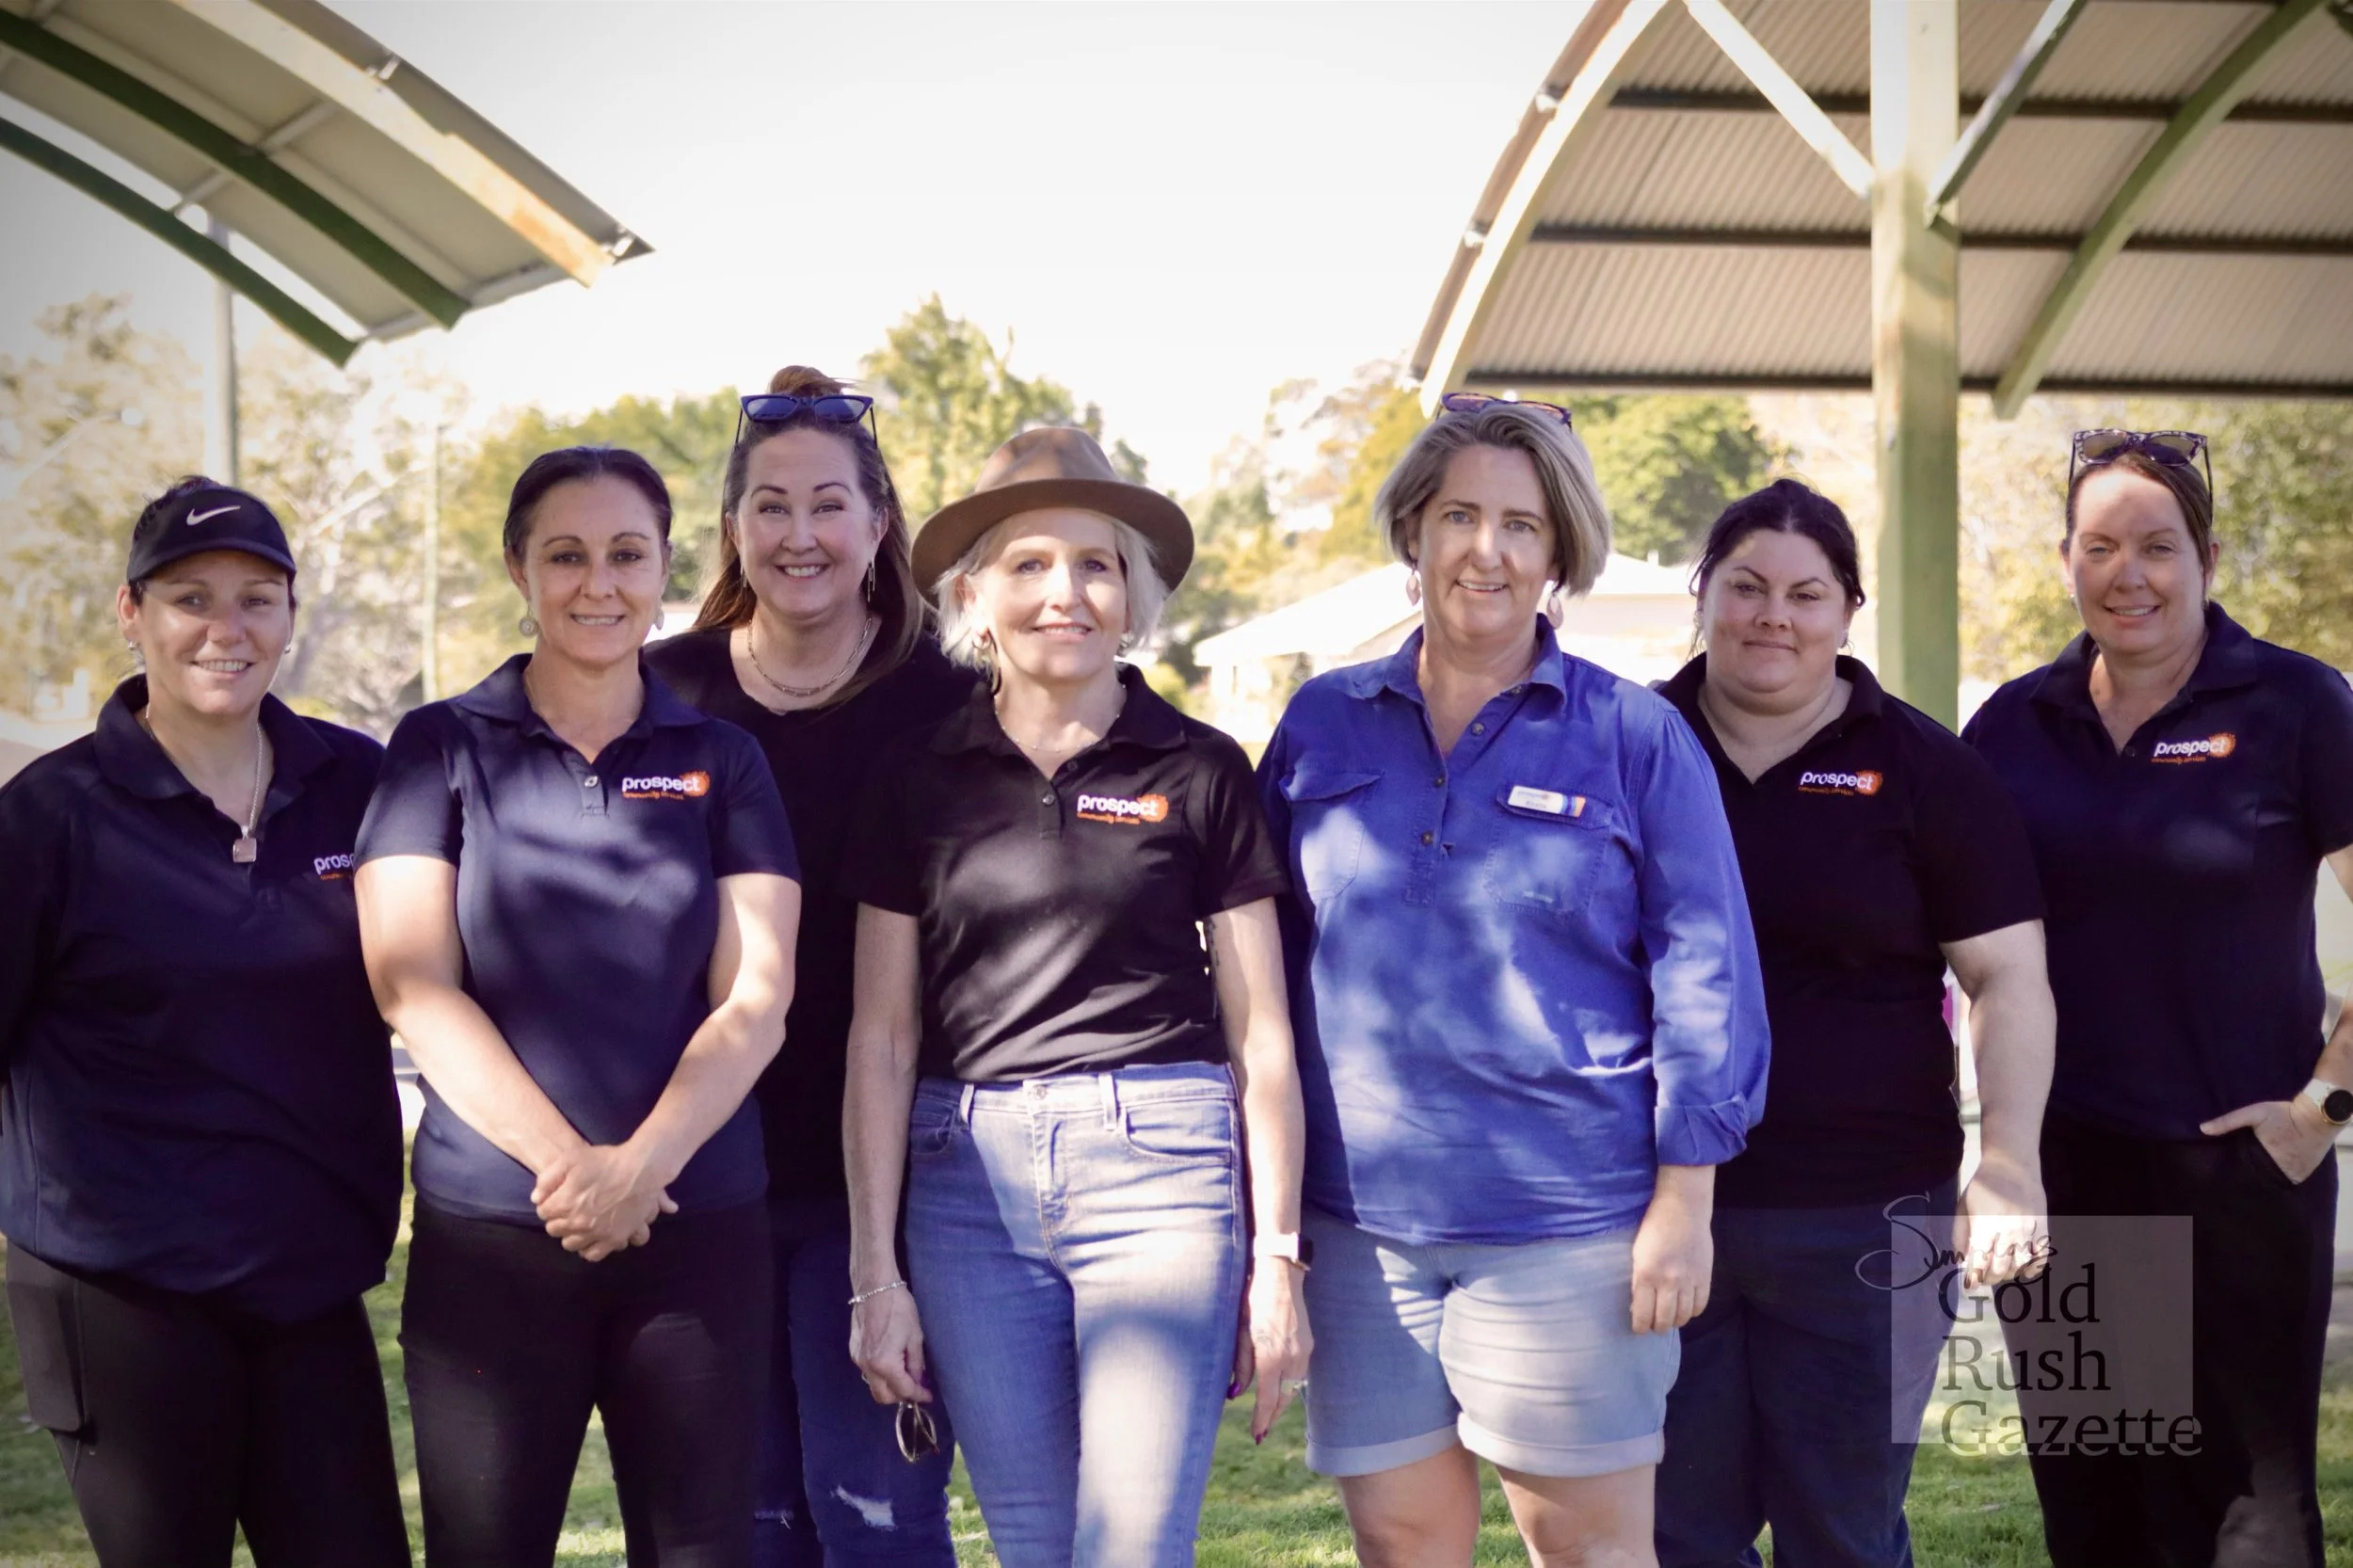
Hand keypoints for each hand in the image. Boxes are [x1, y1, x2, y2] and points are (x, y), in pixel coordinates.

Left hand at [532, 1144, 674, 1260]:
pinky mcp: (614, 1239)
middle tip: (569, 1209)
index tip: (558, 1198)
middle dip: (558, 1219)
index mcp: (564, 1203)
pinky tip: (591, 1237)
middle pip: (554, 1230)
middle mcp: (578, 1223)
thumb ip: (548, 1178)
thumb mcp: (571, 1158)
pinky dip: (588, 1248)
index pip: (543, 1212)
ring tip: (580, 1223)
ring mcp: (597, 1234)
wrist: (642, 1169)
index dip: (549, 1204)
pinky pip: (593, 1255)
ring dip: (571, 1234)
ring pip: (570, 1245)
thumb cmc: (606, 1161)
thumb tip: (536, 1199)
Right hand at [849, 1284, 930, 1405]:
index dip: (918, 1396)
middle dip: (901, 1396)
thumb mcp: (915, 1337)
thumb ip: (916, 1364)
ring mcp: (858, 1360)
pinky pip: (868, 1372)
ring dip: (890, 1386)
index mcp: (884, 1364)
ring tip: (906, 1372)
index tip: (928, 1397)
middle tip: (916, 1387)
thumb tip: (919, 1381)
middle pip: (883, 1397)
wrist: (875, 1287)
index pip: (903, 1390)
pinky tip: (893, 1361)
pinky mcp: (854, 1351)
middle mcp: (867, 1367)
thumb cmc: (899, 1308)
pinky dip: (881, 1374)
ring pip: (874, 1386)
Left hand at [1230, 1264, 1310, 1443]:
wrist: (1281, 1275)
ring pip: (1293, 1388)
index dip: (1261, 1420)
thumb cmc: (1253, 1300)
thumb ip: (1241, 1365)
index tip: (1256, 1435)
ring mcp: (1303, 1352)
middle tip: (1261, 1433)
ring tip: (1269, 1415)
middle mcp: (1291, 1358)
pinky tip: (1281, 1390)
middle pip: (1283, 1399)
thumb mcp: (1240, 1331)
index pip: (1266, 1399)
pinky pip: (1299, 1375)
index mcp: (1271, 1356)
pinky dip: (1289, 1387)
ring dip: (1281, 1403)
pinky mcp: (1308, 1345)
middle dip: (1272, 1417)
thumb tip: (1234, 1394)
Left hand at [1630, 1170, 1711, 1333]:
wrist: (1683, 1209)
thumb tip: (1638, 1307)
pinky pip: (1701, 1305)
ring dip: (1675, 1321)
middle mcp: (1668, 1281)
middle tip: (1654, 1326)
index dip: (1640, 1327)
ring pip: (1684, 1316)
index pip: (1643, 1315)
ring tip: (1669, 1318)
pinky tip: (1686, 1308)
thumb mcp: (1637, 1254)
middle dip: (1657, 1328)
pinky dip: (1693, 1312)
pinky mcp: (1705, 1277)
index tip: (1639, 1329)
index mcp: (1646, 1274)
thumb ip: (1638, 1281)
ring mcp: (1689, 1280)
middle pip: (1664, 1320)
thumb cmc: (1654, 1229)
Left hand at [1951, 1160, 2048, 1289]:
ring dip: (2009, 1274)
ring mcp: (2029, 1230)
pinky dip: (2033, 1269)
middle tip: (1984, 1279)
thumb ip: (1960, 1235)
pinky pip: (2041, 1257)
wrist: (2013, 1167)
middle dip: (1989, 1278)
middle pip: (2000, 1267)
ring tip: (2000, 1272)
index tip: (1969, 1286)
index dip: (1974, 1277)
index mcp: (1985, 1225)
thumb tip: (1961, 1261)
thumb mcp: (1963, 1207)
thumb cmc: (1983, 1187)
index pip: (1979, 1260)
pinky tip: (2024, 1271)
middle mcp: (2009, 1231)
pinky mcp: (2043, 1228)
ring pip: (2020, 1265)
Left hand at [2201, 1096, 2337, 1183]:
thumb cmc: (2284, 1114)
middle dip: (2247, 1178)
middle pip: (2258, 1180)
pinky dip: (2278, 1179)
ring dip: (2263, 1180)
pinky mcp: (2303, 1175)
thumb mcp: (2254, 1113)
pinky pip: (2286, 1182)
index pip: (2244, 1173)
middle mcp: (2281, 1171)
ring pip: (2272, 1183)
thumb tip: (2202, 1129)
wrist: (2319, 1117)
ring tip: (2250, 1177)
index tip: (2223, 1175)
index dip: (2234, 1175)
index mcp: (2265, 1158)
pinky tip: (2269, 1174)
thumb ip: (2229, 1122)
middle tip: (2235, 1176)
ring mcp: (2294, 1175)